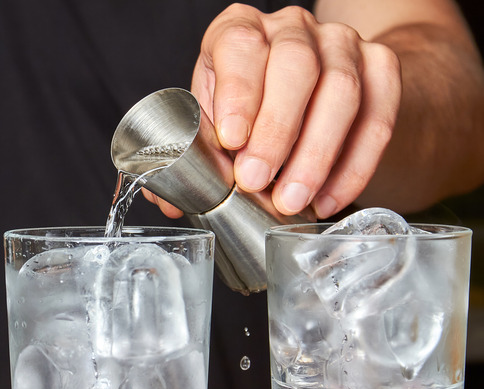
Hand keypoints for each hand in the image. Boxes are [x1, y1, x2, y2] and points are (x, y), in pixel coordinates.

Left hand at [146, 4, 400, 218]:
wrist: (310, 90)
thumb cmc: (248, 105)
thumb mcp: (214, 115)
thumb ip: (194, 150)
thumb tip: (167, 200)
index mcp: (240, 29)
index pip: (241, 47)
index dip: (238, 94)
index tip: (232, 142)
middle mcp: (292, 27)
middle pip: (296, 67)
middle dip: (277, 132)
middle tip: (257, 183)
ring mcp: (342, 43)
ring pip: (342, 92)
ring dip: (317, 155)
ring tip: (293, 201)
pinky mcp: (381, 67)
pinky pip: (378, 116)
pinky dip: (354, 165)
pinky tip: (328, 198)